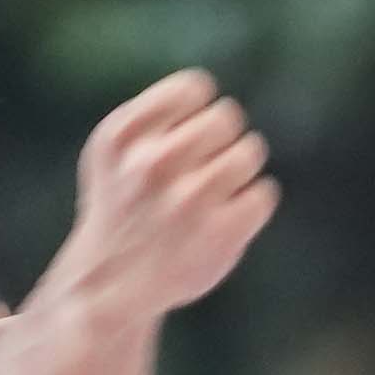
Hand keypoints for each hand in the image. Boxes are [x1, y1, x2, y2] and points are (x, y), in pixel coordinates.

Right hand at [49, 69, 275, 319]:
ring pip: (250, 151)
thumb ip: (154, 114)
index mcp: (122, 136)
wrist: (111, 287)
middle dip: (222, 139)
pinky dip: (250, 206)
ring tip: (213, 194)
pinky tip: (223, 220)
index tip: (184, 134)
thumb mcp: (116, 150)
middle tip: (202, 167)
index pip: (195, 87)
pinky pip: (264, 193)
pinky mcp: (220, 233)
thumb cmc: (122, 205)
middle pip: (227, 116)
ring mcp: (188, 200)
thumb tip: (204, 88)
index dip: (198, 110)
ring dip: (239, 170)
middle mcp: (152, 165)